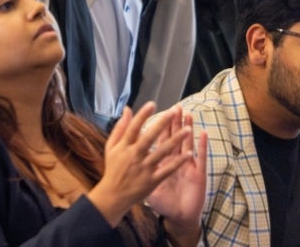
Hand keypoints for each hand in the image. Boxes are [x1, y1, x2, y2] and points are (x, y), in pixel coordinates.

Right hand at [87, 102, 193, 226]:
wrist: (113, 196)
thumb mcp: (111, 147)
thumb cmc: (113, 169)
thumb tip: (127, 110)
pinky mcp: (152, 181)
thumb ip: (120, 127)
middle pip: (149, 137)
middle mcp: (134, 156)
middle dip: (162, 123)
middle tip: (174, 112)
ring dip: (175, 140)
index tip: (153, 104)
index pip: (134, 127)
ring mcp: (144, 168)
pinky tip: (189, 154)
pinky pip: (167, 170)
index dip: (143, 115)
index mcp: (124, 146)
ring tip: (188, 129)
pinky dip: (178, 162)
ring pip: (162, 152)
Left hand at [147, 110, 206, 246]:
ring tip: (188, 115)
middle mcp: (175, 161)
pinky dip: (202, 147)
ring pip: (188, 144)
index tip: (156, 110)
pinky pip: (201, 159)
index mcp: (163, 162)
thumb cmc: (164, 202)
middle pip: (174, 138)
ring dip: (188, 130)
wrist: (178, 218)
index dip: (159, 127)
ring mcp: (188, 166)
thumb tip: (130, 157)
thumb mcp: (149, 185)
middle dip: (174, 123)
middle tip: (175, 107)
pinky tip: (203, 134)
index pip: (160, 140)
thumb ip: (141, 170)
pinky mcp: (198, 174)